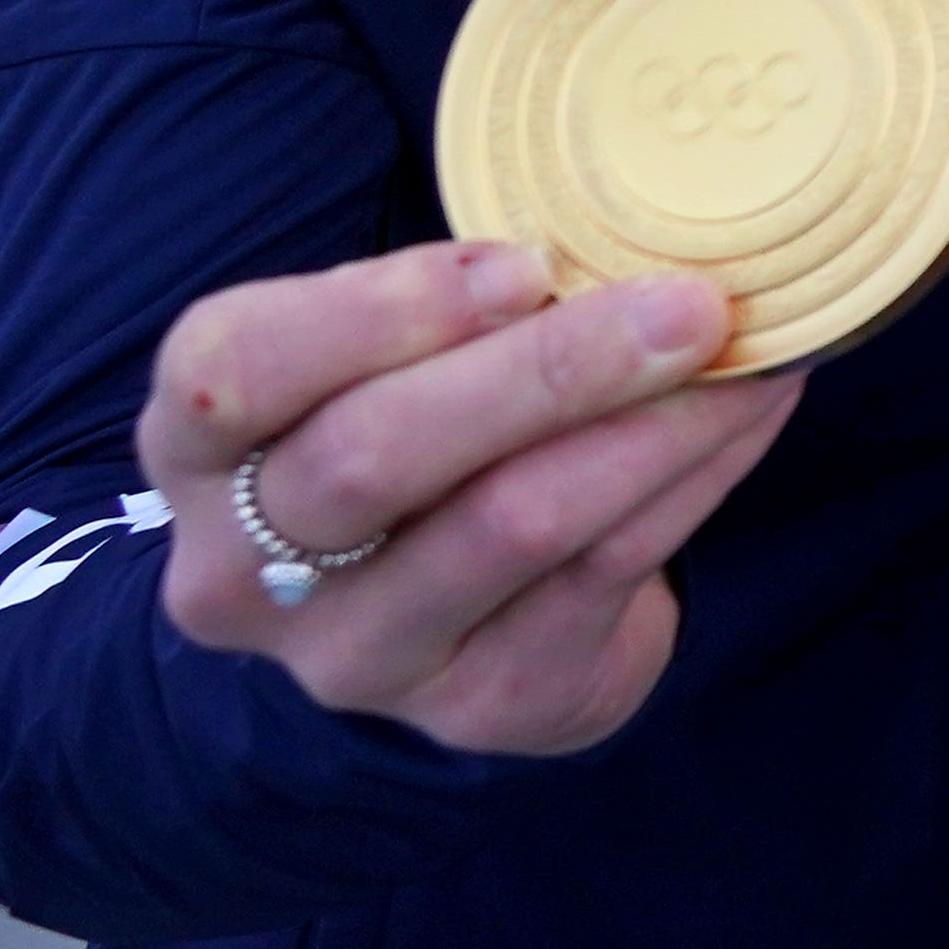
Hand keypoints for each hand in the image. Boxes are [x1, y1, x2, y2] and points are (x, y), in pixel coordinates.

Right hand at [145, 240, 802, 755]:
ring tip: (744, 354)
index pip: (230, 372)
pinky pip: (603, 573)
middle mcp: (242, 573)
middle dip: (550, 370)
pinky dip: (694, 478)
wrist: (445, 623)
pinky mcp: (478, 706)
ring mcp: (354, 657)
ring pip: (509, 524)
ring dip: (652, 426)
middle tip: (688, 308)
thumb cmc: (414, 432)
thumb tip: (605, 241)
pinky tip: (749, 413)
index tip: (523, 266)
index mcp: (199, 454)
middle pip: (375, 457)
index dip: (378, 312)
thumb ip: (446, 303)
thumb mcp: (382, 360)